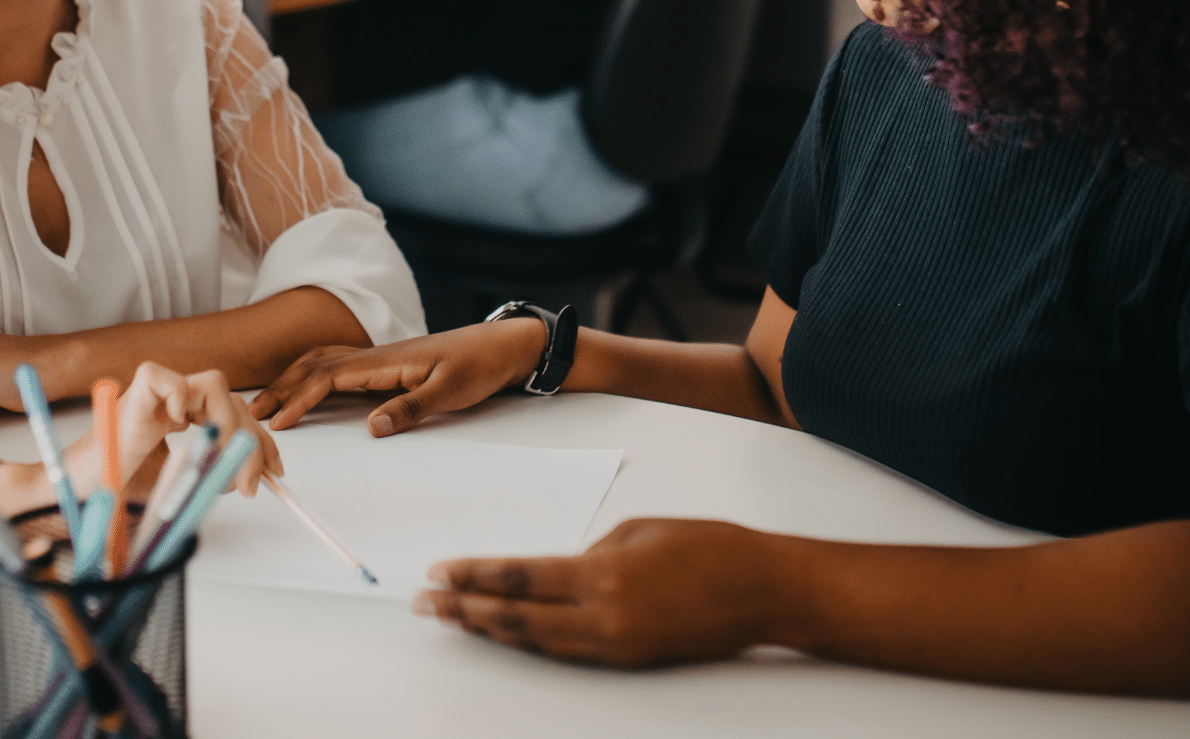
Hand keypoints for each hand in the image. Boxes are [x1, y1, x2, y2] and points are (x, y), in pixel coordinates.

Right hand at [72, 361, 284, 497]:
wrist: (85, 489)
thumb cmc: (124, 484)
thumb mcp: (183, 480)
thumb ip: (214, 472)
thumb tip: (251, 479)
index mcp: (187, 415)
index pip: (237, 414)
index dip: (260, 440)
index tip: (276, 470)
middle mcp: (176, 399)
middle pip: (233, 399)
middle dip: (251, 441)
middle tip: (253, 483)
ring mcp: (157, 392)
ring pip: (213, 384)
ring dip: (227, 424)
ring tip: (217, 461)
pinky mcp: (137, 390)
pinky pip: (168, 379)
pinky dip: (180, 399)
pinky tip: (174, 429)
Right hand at [248, 319, 545, 435]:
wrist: (505, 346)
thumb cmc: (481, 366)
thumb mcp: (451, 393)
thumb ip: (411, 409)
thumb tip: (372, 427)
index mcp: (386, 361)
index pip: (329, 376)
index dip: (300, 398)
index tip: (277, 421)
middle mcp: (377, 355)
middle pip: (315, 364)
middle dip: (283, 387)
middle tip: (255, 412)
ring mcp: (382, 357)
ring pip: (324, 360)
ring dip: (294, 378)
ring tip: (271, 401)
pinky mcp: (389, 363)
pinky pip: (340, 364)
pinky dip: (315, 374)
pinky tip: (309, 387)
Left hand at [412, 518, 777, 667]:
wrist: (764, 589)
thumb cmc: (709, 545)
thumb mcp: (639, 530)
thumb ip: (591, 552)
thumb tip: (559, 571)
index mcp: (602, 574)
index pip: (519, 578)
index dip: (474, 577)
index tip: (438, 573)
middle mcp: (602, 617)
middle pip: (516, 617)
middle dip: (465, 610)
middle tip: (425, 604)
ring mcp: (616, 644)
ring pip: (537, 641)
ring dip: (491, 630)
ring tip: (454, 619)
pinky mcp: (630, 659)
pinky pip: (567, 652)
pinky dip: (531, 642)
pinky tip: (508, 635)